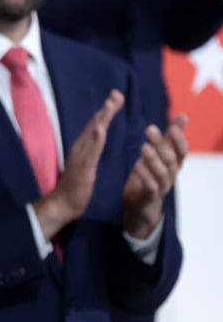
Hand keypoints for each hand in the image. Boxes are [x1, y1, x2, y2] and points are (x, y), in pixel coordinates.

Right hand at [34, 90, 123, 239]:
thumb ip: (92, 150)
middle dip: (106, 109)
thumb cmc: (77, 186)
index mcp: (84, 147)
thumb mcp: (87, 164)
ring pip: (93, 135)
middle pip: (94, 124)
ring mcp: (80, 157)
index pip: (96, 125)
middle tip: (117, 93)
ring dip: (101, 119)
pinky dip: (95, 140)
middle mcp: (80, 148)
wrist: (63, 204)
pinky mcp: (83, 169)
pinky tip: (100, 129)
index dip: (106, 110)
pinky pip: (90, 152)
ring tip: (110, 105)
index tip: (117, 96)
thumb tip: (99, 136)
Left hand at [122, 114, 187, 238]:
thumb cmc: (152, 175)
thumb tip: (183, 115)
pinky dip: (145, 177)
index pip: (182, 150)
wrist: (141, 206)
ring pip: (162, 173)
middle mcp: (171, 175)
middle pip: (171, 159)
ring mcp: (162, 187)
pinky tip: (137, 166)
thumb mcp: (160, 154)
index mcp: (174, 164)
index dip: (179, 138)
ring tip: (143, 146)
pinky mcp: (150, 197)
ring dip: (154, 159)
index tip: (174, 125)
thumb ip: (170, 137)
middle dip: (161, 143)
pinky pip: (151, 188)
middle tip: (150, 128)